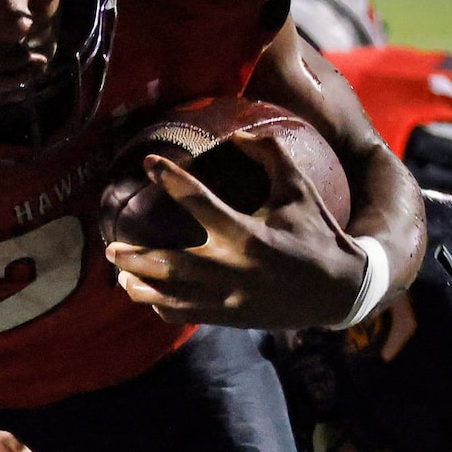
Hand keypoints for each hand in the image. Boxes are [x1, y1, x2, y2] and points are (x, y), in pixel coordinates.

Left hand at [106, 133, 381, 328]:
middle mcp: (233, 270)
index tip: (147, 163)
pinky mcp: (231, 317)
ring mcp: (229, 299)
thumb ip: (271, 155)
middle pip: (170, 265)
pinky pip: (186, 315)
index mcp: (248, 234)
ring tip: (119, 275)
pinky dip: (163, 307)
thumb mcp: (301, 188)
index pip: (198, 202)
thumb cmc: (319, 232)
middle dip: (135, 257)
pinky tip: (148, 296)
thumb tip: (237, 135)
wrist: (341, 290)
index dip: (170, 178)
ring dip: (141, 286)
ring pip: (172, 297)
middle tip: (110, 246)